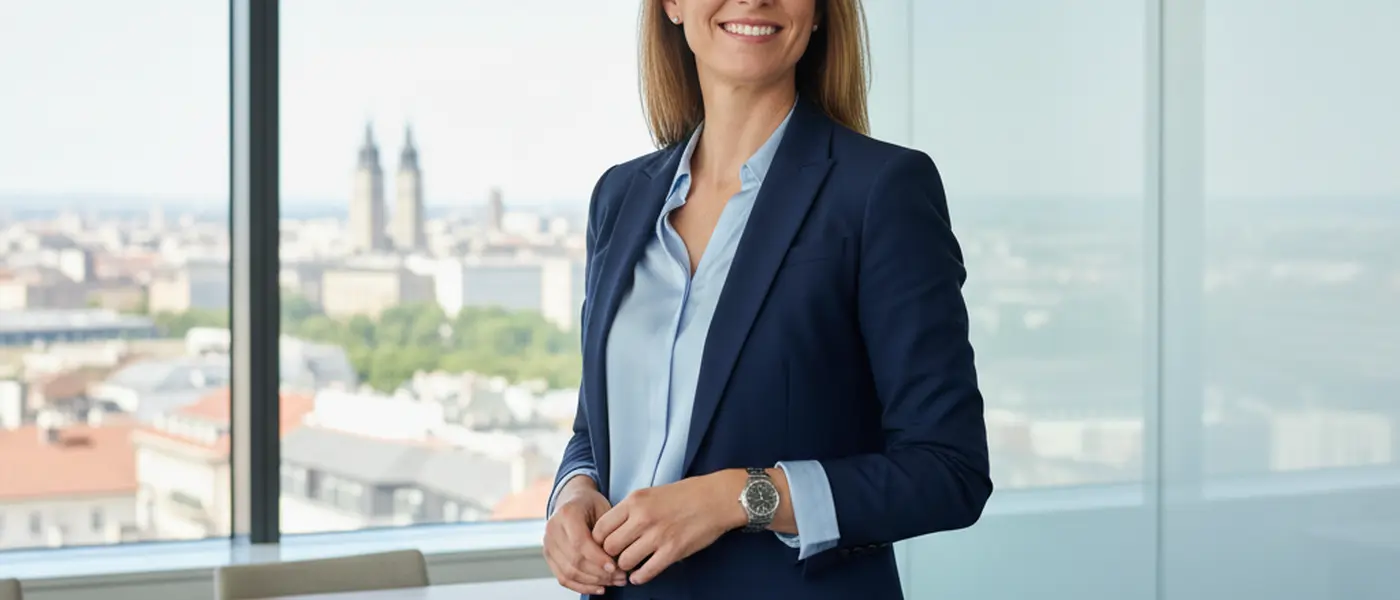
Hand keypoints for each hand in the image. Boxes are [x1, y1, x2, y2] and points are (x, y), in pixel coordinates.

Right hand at [544, 476, 626, 594]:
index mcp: (567, 513)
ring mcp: (548, 544)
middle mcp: (553, 529)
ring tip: (614, 582)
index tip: (615, 567)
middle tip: (621, 577)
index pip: (580, 542)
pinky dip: (582, 586)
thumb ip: (608, 530)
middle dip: (599, 573)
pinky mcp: (549, 556)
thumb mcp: (604, 508)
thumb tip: (617, 558)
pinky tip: (599, 588)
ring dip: (593, 582)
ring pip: (568, 572)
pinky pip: (563, 578)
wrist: (573, 501)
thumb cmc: (592, 505)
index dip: (597, 558)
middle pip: (574, 560)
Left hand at [591, 471, 746, 584]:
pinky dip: (640, 577)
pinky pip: (646, 572)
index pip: (600, 527)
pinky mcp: (672, 551)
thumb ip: (631, 510)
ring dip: (625, 567)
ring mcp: (657, 535)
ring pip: (625, 561)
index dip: (598, 540)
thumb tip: (614, 530)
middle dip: (610, 555)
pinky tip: (641, 574)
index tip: (604, 545)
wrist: (717, 498)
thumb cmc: (687, 494)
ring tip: (630, 565)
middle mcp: (642, 518)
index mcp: (635, 501)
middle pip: (609, 546)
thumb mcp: (651, 493)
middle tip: (616, 557)